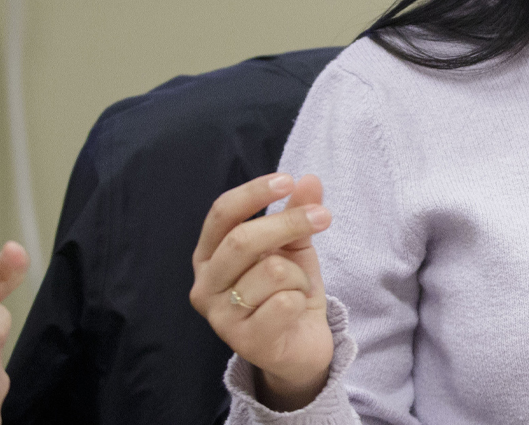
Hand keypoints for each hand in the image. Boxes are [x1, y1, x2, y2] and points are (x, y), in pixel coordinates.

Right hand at [192, 173, 334, 410]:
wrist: (300, 347)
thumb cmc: (289, 292)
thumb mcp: (294, 247)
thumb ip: (296, 213)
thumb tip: (309, 180)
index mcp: (209, 255)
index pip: (221, 214)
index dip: (253, 193)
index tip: (287, 180)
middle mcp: (204, 285)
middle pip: (243, 239)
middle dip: (289, 223)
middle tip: (324, 217)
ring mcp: (220, 316)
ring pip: (271, 271)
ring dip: (298, 276)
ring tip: (297, 289)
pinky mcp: (244, 341)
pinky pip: (284, 302)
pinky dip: (300, 301)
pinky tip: (295, 312)